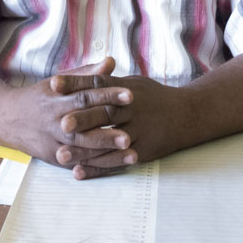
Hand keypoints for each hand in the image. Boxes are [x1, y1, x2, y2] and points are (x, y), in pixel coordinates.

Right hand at [1, 58, 133, 165]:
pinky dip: (96, 166)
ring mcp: (53, 142)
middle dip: (107, 133)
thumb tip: (111, 61)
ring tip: (131, 154)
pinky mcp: (53, 158)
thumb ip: (86, 74)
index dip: (107, 95)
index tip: (130, 95)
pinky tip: (116, 166)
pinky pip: (77, 163)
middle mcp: (54, 122)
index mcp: (57, 99)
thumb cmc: (39, 97)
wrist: (6, 118)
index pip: (85, 96)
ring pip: (81, 149)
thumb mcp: (59, 82)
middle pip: (83, 128)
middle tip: (130, 135)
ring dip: (106, 153)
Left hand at [55, 75, 189, 179]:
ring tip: (61, 155)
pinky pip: (117, 161)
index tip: (54, 83)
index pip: (99, 83)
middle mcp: (133, 109)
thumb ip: (111, 79)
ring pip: (109, 141)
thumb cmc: (155, 98)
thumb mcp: (134, 84)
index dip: (77, 82)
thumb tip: (87, 69)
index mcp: (127, 90)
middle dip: (83, 119)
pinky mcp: (143, 151)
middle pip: (105, 113)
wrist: (188, 115)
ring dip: (84, 150)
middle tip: (60, 124)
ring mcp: (139, 131)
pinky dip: (97, 169)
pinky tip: (78, 172)